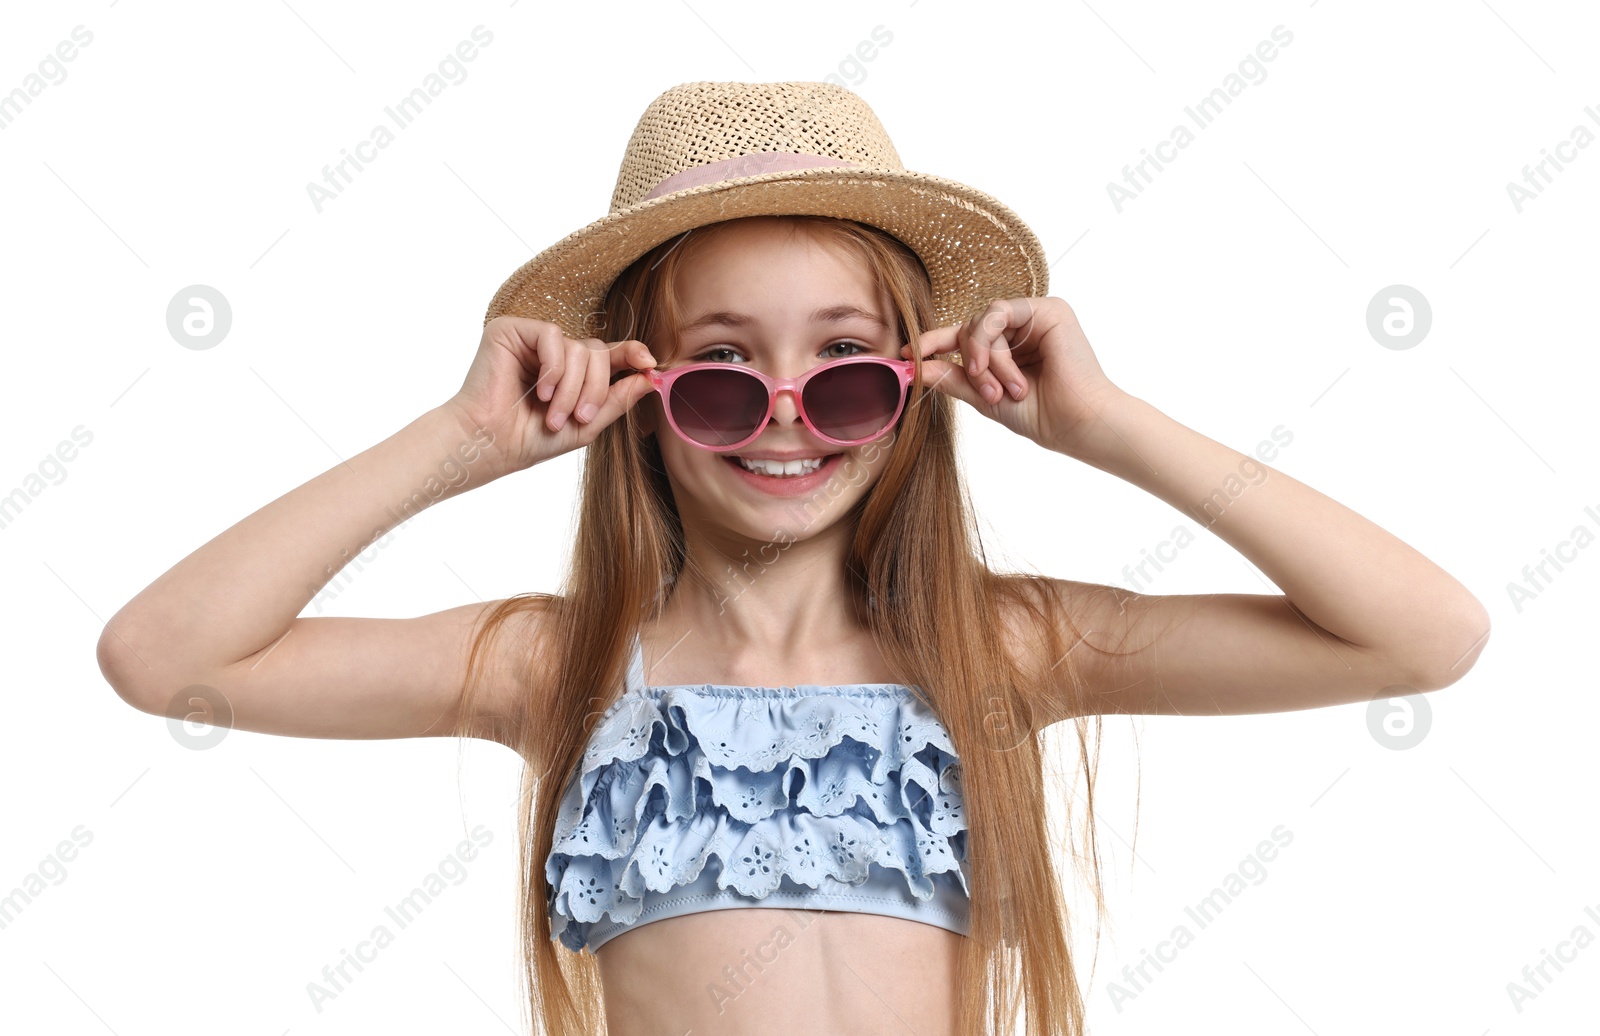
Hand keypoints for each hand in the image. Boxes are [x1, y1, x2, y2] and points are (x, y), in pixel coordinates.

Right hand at [444, 316, 656, 474]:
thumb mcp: (586, 423)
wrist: (490, 444)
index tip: (650, 363)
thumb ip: (617, 400)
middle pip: (598, 352)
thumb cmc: (531, 438)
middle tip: (578, 417)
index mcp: (572, 372)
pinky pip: (554, 337)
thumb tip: (652, 376)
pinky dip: (553, 369)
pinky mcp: (513, 329)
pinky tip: (540, 392)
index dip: (631, 354)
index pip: (609, 355)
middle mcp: (554, 352)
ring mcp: (534, 340)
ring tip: (552, 414)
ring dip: (572, 388)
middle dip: (595, 389)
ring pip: (579, 348)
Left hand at [900, 297, 1126, 456]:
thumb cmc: (1042, 416)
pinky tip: (1004, 371)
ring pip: (981, 322)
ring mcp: (1035, 316)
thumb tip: (918, 367)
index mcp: (1011, 348)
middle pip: (969, 328)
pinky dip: (991, 343)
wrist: (1077, 424)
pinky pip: (997, 312)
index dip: (935, 342)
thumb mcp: (986, 397)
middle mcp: (1022, 328)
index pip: (965, 336)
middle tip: (987, 392)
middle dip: (970, 362)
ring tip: (1002, 389)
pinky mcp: (1048, 309)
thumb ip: (954, 379)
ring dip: (984, 359)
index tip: (906, 354)